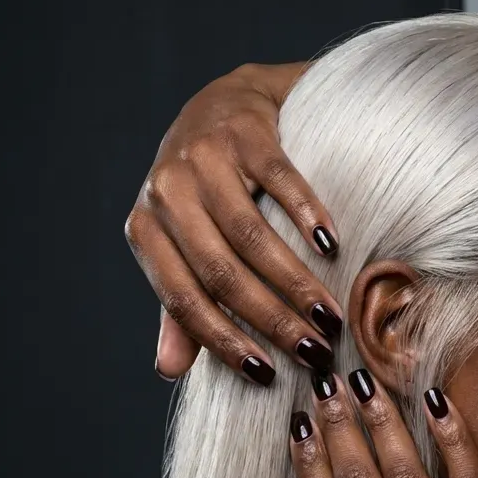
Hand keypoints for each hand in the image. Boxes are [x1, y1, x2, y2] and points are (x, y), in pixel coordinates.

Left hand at [124, 61, 343, 382]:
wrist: (226, 103)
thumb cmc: (203, 192)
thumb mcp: (182, 246)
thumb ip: (177, 308)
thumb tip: (168, 371)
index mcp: (145, 229)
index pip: (181, 300)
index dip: (223, 341)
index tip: (266, 374)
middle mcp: (166, 192)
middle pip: (221, 272)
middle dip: (271, 320)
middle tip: (314, 352)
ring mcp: (203, 157)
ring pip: (251, 235)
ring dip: (295, 283)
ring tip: (330, 317)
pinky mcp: (244, 131)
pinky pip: (281, 181)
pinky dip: (308, 216)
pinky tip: (332, 247)